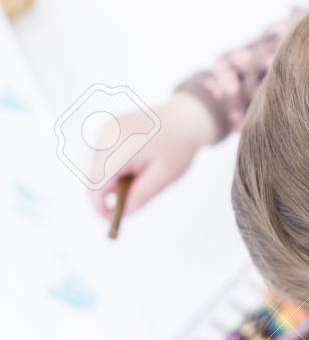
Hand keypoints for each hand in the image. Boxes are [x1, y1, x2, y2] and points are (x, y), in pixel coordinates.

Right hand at [90, 90, 218, 219]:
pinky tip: (135, 166)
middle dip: (107, 194)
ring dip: (112, 181)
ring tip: (140, 178)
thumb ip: (141, 195)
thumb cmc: (178, 146)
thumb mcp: (164, 175)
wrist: (183, 118)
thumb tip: (123, 213)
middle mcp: (106, 134)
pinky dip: (114, 168)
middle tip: (128, 206)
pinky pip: (103, 157)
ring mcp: (105, 129)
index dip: (99, 205)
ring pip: (97, 168)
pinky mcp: (107, 129)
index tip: (109, 220)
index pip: (97, 182)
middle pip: (94, 176)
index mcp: (120, 145)